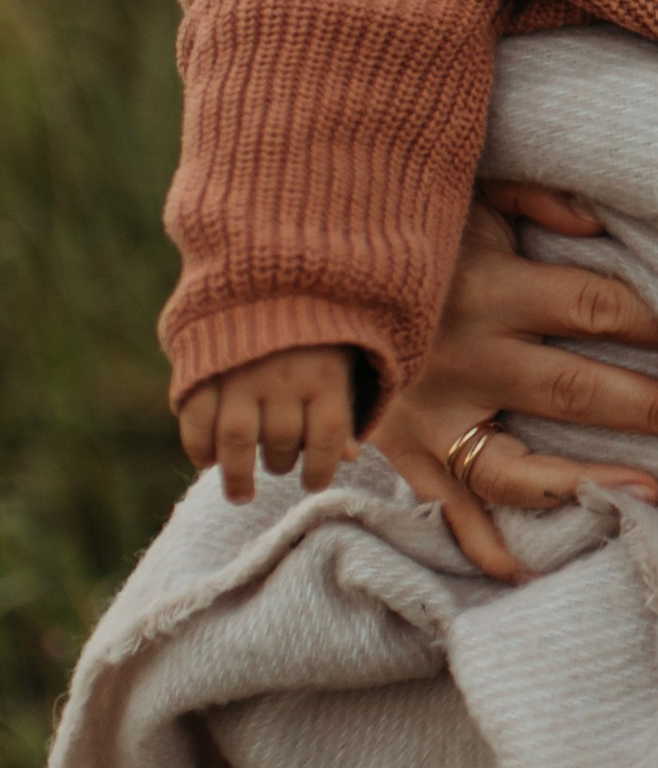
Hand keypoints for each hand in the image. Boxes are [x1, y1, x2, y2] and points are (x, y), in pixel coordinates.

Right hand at [177, 345, 358, 503]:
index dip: (322, 470)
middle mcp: (283, 377)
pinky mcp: (205, 366)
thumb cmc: (313, 330)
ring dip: (237, 472)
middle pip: (282, 440)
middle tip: (277, 467)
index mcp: (326, 376)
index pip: (328, 439)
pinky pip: (196, 415)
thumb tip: (351, 457)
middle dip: (279, 464)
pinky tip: (206, 459)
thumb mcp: (341, 361)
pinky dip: (197, 445)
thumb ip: (343, 406)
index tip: (312, 483)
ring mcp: (241, 372)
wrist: (268, 276)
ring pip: (236, 437)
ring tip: (241, 492)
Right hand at [370, 185, 657, 581]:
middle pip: (578, 390)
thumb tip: (600, 221)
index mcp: (489, 288)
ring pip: (517, 466)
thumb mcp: (464, 192)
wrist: (295, 278)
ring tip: (649, 493)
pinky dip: (486, 546)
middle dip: (656, 408)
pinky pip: (448, 510)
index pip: (596, 307)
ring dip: (586, 484)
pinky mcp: (402, 449)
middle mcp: (465, 357)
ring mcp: (430, 414)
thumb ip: (533, 198)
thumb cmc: (402, 228)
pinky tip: (535, 569)